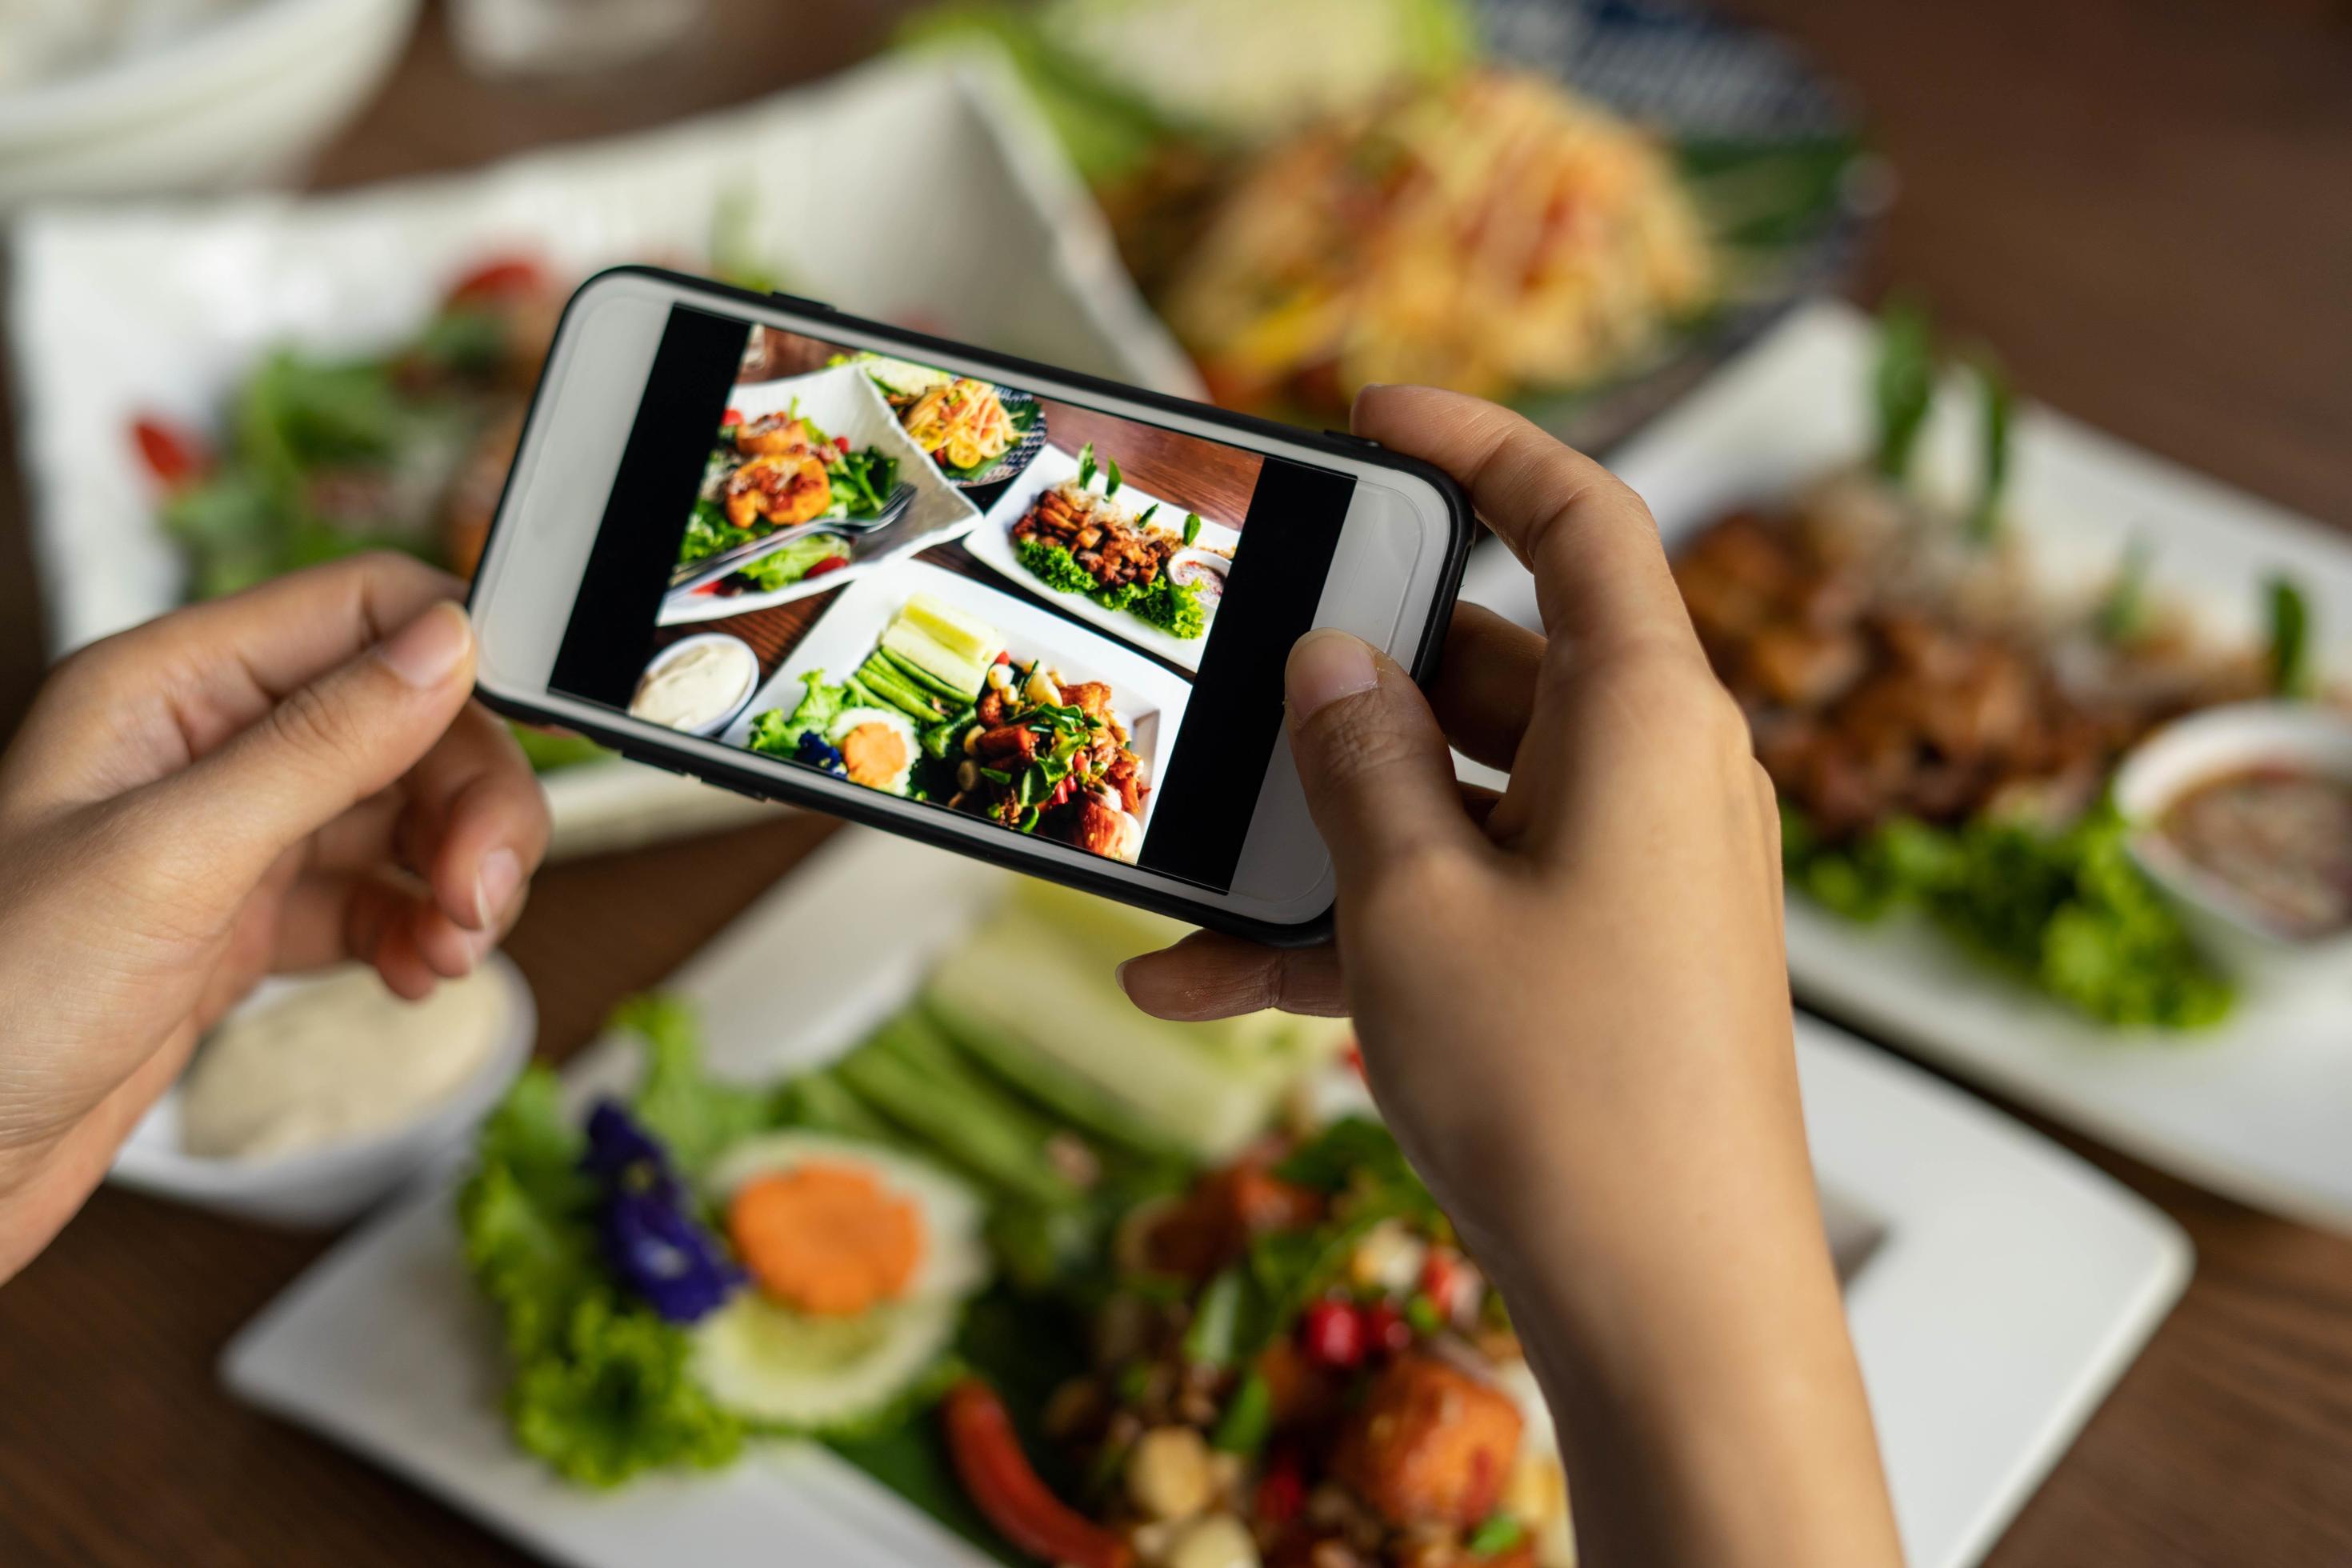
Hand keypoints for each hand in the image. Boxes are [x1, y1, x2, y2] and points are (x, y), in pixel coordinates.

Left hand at [0, 555, 548, 1278]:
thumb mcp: (172, 859)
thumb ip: (320, 746)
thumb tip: (448, 644)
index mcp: (170, 689)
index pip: (364, 612)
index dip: (463, 659)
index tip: (535, 736)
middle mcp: (206, 749)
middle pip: (409, 724)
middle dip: (472, 804)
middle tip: (487, 892)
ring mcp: (228, 841)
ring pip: (404, 819)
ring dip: (459, 878)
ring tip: (458, 947)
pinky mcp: (240, 927)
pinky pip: (373, 903)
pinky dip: (418, 935)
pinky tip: (422, 975)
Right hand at [1120, 388, 1899, 1565]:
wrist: (1672, 1304)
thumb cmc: (1569, 1088)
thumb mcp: (1414, 902)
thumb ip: (1358, 762)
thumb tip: (1331, 667)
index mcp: (1649, 714)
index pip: (1579, 518)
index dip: (1481, 443)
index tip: (1379, 415)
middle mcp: (1659, 776)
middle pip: (1495, 664)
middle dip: (1354, 678)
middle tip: (1243, 676)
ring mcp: (1635, 873)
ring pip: (1461, 798)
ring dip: (1327, 832)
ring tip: (1191, 875)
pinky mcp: (1602, 960)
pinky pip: (1470, 898)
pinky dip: (1362, 925)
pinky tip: (1211, 976)